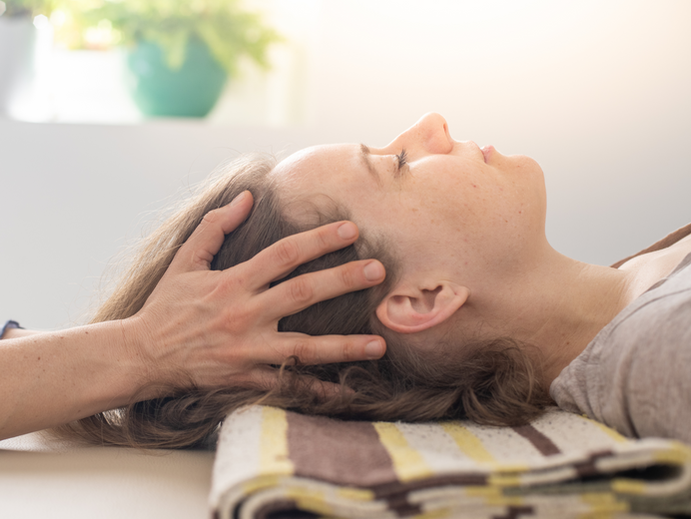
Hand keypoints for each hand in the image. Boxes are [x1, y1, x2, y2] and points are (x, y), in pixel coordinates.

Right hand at [126, 191, 386, 392]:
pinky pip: (287, 385)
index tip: (351, 231)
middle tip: (378, 271)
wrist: (142, 356)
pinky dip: (316, 389)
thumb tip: (245, 197)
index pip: (283, 255)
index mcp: (232, 282)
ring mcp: (247, 349)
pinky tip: (345, 391)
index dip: (318, 240)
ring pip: (303, 347)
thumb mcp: (184, 261)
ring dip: (343, 346)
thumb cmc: (166, 307)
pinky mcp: (246, 377)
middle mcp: (244, 314)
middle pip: (302, 294)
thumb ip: (214, 227)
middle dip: (342, 280)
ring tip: (379, 343)